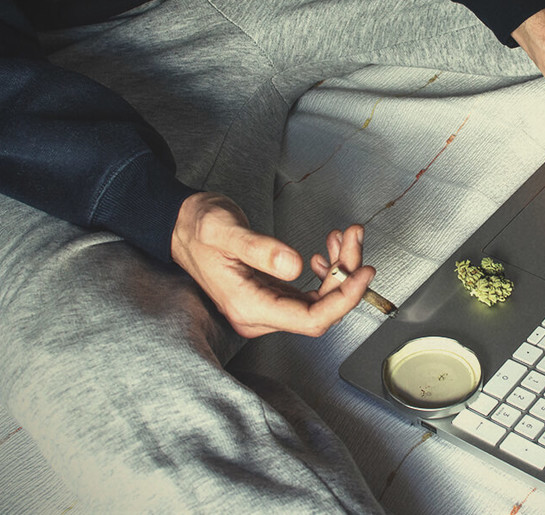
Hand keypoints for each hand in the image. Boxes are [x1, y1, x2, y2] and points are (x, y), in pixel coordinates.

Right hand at [170, 191, 374, 337]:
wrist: (182, 225)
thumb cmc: (199, 227)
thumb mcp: (226, 231)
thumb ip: (260, 249)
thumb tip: (293, 265)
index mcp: (248, 306)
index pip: (310, 319)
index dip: (343, 299)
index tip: (363, 273)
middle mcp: (258, 314)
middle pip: (320, 310)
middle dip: (345, 275)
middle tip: (353, 238)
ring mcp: (266, 307)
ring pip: (319, 301)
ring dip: (339, 270)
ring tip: (344, 238)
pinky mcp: (272, 296)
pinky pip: (310, 294)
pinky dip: (326, 272)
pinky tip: (326, 252)